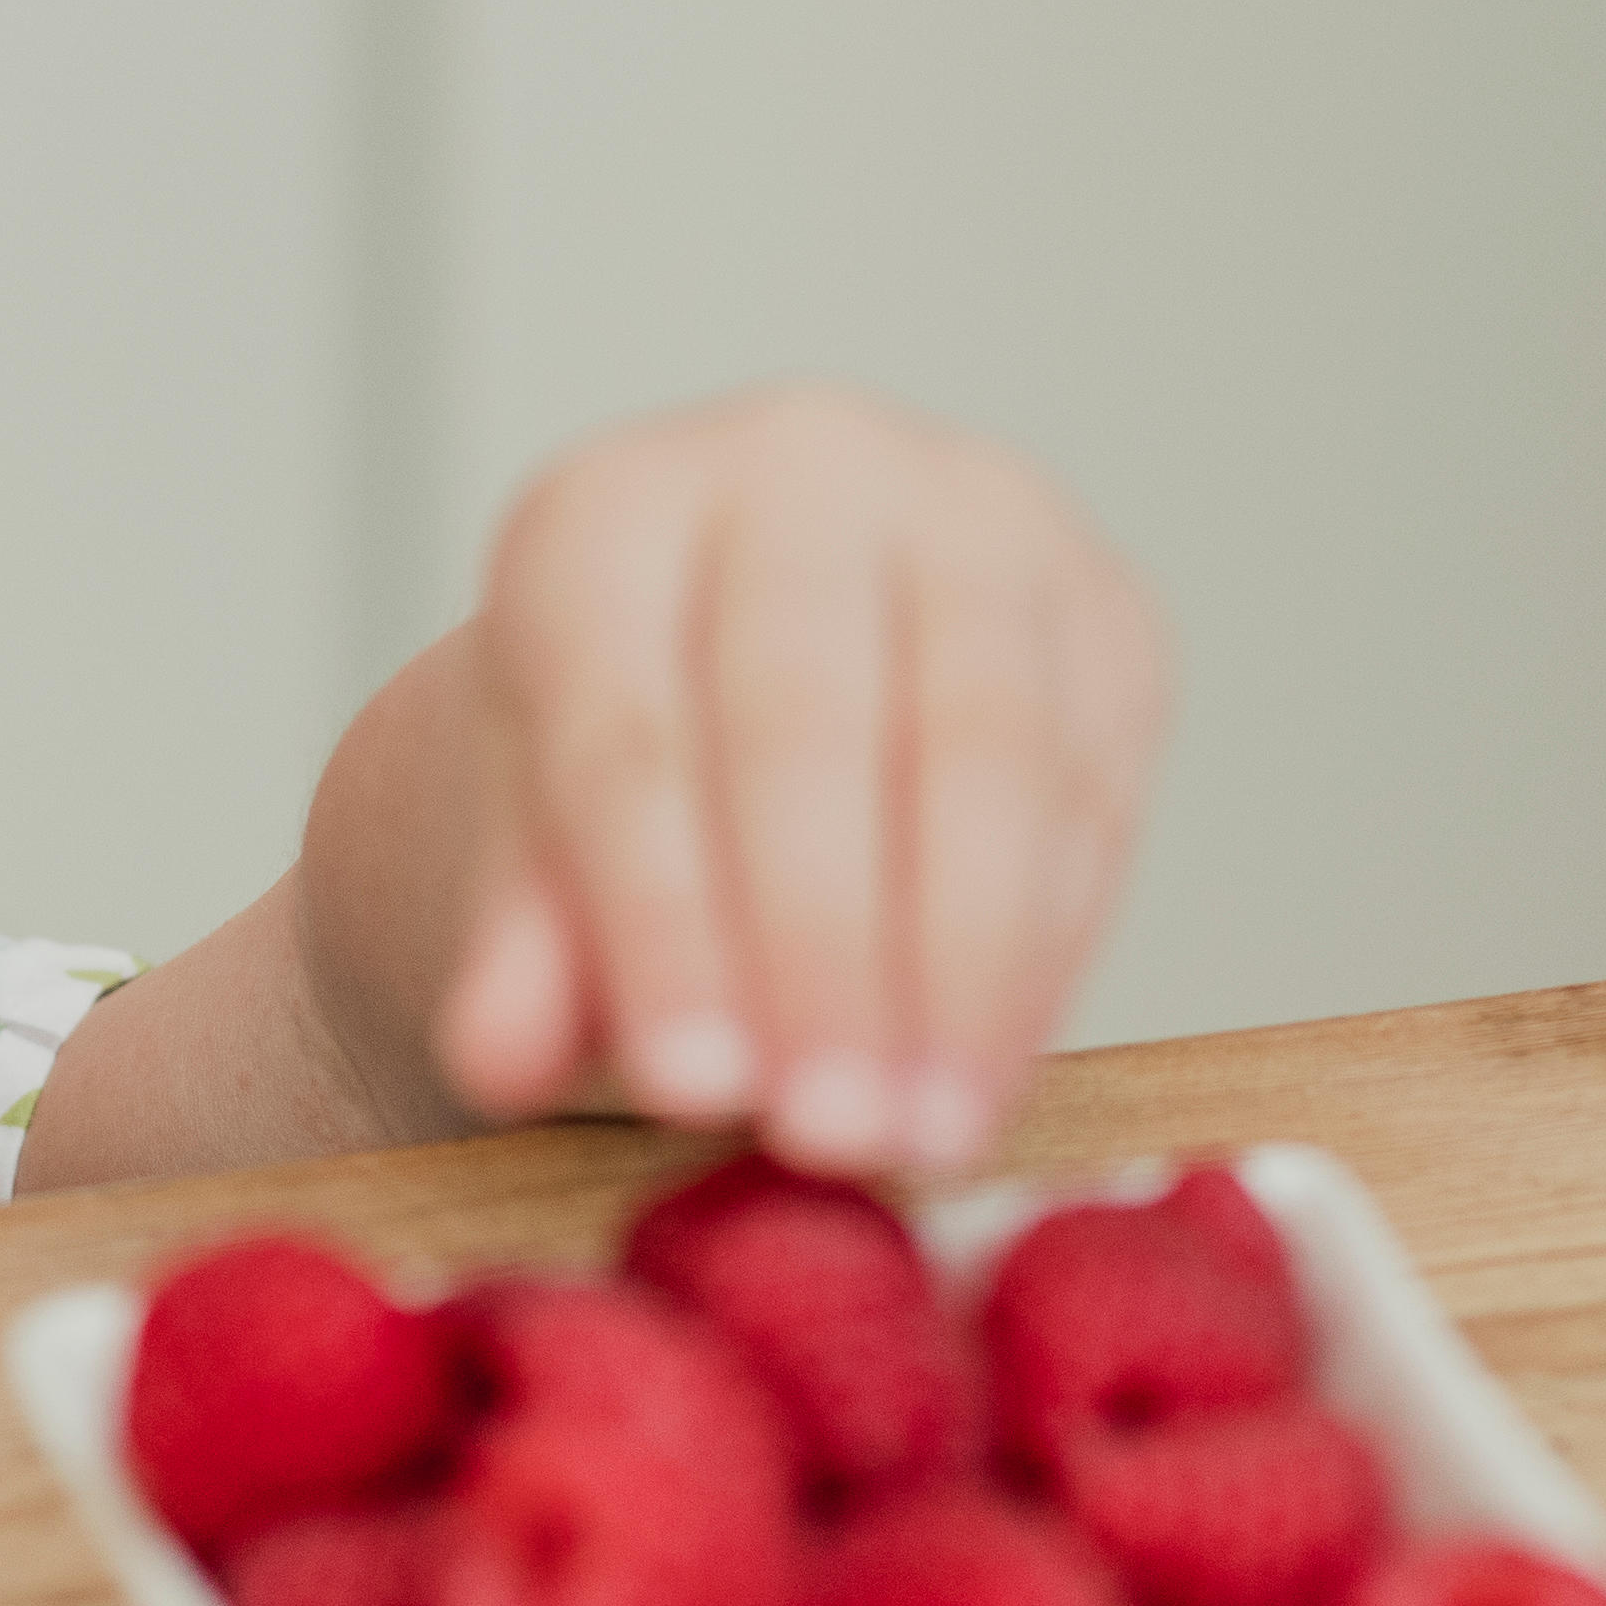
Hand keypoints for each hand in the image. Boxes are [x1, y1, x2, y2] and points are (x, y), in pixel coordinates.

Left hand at [428, 389, 1167, 1179]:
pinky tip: (994, 1072)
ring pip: (985, 747)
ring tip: (923, 1137)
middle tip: (828, 1135)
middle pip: (811, 720)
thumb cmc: (621, 798)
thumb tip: (503, 1056)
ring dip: (962, 968)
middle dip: (824, 953)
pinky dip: (1048, 947)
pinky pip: (1094, 784)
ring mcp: (971, 515)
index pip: (629, 731)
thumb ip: (518, 954)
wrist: (749, 697)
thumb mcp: (533, 868)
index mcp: (604, 516)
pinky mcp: (1102, 606)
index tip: (687, 1089)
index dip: (662, 921)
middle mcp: (793, 468)